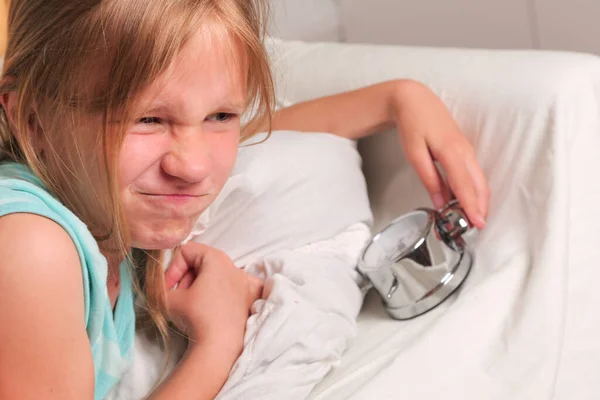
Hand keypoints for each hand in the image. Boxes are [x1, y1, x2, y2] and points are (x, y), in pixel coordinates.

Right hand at [164, 243, 262, 359]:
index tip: (168, 288)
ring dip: (201, 286)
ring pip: (217, 276)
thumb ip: (162, 286)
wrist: (219, 346)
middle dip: (186, 277)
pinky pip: (236, 288)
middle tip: (179, 296)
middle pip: (203, 263)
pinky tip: (216, 304)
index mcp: (217, 258)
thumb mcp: (168, 298)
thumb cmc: (195, 316)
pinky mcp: (251, 300)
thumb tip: (163, 287)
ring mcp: (246, 283)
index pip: (187, 251)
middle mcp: (235, 267)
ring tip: (193, 304)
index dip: (173, 268)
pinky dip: (224, 292)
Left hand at [393, 80, 489, 227]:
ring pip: (479, 179)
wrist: (415, 100)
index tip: (477, 223)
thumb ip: (429, 178)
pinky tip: (467, 199)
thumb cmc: (413, 124)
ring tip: (474, 217)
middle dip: (480, 207)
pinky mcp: (464, 150)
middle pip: (479, 185)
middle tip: (477, 227)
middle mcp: (465, 151)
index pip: (465, 186)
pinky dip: (474, 188)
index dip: (471, 206)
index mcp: (452, 152)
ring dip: (478, 199)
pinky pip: (473, 173)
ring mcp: (466, 150)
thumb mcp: (414, 153)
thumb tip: (440, 202)